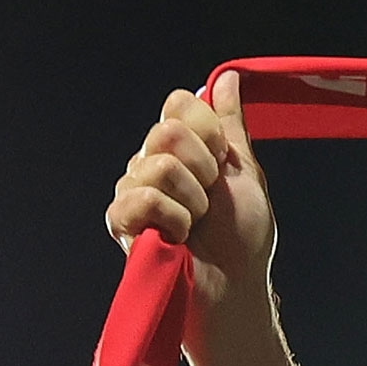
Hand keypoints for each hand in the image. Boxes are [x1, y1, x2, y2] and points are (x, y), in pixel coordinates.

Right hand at [105, 70, 279, 364]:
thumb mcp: (246, 176)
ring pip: (157, 166)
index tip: (223, 164)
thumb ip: (232, 127)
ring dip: (192, 201)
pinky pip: (141, 198)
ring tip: (196, 225)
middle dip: (204, 170)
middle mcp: (152, 162)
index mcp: (182, 148)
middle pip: (167, 131)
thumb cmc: (243, 240)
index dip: (208, 133)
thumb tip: (228, 78)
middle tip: (210, 201)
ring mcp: (133, 190)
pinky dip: (172, 220)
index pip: (179, 105)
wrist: (234, 288)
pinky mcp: (120, 221)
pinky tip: (177, 239)